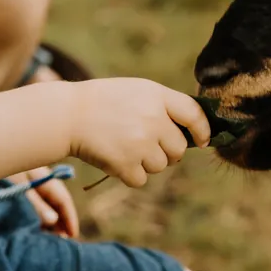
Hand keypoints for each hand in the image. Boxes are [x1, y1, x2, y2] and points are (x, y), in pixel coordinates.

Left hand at [7, 166, 78, 237]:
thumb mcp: (17, 187)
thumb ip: (35, 205)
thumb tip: (54, 221)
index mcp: (42, 176)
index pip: (62, 198)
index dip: (69, 217)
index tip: (73, 236)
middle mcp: (36, 180)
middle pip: (54, 201)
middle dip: (61, 221)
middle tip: (62, 243)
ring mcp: (26, 184)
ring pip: (43, 204)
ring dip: (48, 221)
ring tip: (50, 240)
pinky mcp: (13, 190)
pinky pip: (31, 205)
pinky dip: (36, 218)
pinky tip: (34, 230)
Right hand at [68, 79, 210, 188]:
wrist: (68, 116)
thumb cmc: (105, 101)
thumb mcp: (138, 91)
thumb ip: (164, 106)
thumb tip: (191, 131)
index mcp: (157, 96)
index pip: (194, 114)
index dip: (203, 130)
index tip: (202, 140)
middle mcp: (153, 119)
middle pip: (179, 148)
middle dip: (168, 151)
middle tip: (149, 145)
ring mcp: (140, 143)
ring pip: (161, 166)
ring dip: (147, 163)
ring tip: (125, 146)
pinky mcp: (125, 164)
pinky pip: (141, 179)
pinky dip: (130, 174)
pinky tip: (116, 158)